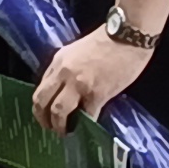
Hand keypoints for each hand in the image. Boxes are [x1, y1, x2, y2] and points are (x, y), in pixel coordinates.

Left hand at [33, 29, 147, 132]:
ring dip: (59, 125)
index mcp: (58, 62)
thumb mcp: (77, 50)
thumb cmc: (107, 40)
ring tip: (65, 132)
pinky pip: (87, 115)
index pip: (41, 88)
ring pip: (59, 111)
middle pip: (42, 101)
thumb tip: (65, 88)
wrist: (127, 35)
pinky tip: (86, 128)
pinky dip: (85, 124)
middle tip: (50, 128)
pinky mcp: (97, 94)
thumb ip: (67, 68)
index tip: (45, 114)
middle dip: (43, 119)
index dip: (41, 105)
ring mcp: (79, 84)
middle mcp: (64, 73)